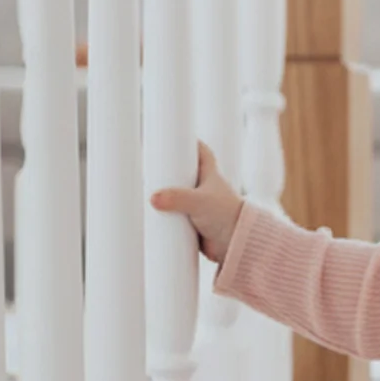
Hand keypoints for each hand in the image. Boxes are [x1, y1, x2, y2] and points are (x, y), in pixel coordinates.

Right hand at [149, 140, 243, 263]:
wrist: (238, 246)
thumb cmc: (227, 217)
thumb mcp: (199, 203)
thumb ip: (176, 198)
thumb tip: (154, 199)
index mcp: (210, 174)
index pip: (201, 151)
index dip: (188, 141)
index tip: (172, 134)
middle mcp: (204, 188)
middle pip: (183, 171)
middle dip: (168, 168)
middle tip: (147, 163)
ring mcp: (198, 205)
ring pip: (177, 194)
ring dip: (164, 193)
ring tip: (141, 187)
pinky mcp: (192, 222)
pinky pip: (175, 214)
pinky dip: (165, 213)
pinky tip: (150, 213)